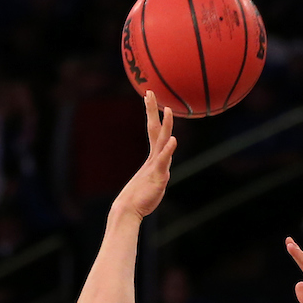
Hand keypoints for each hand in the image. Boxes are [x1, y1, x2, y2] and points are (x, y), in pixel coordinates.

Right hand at [112, 91, 176, 218]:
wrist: (129, 210)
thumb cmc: (140, 198)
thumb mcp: (153, 182)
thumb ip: (159, 173)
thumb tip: (162, 170)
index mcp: (154, 158)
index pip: (154, 131)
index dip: (153, 114)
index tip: (151, 98)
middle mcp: (154, 158)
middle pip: (155, 129)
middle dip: (152, 110)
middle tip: (150, 92)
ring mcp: (156, 166)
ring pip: (161, 142)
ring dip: (165, 126)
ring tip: (168, 110)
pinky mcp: (158, 176)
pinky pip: (163, 161)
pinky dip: (168, 150)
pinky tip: (173, 140)